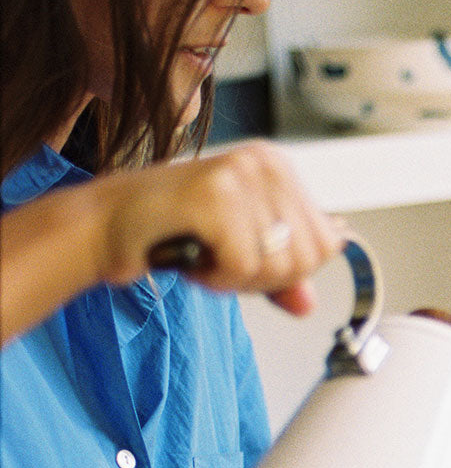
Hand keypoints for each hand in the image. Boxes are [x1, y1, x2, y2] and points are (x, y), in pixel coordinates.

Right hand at [96, 140, 345, 314]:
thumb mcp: (239, 254)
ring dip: (236, 280)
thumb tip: (309, 304)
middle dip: (265, 279)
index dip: (286, 271)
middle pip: (309, 259)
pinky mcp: (217, 196)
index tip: (245, 257)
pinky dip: (215, 279)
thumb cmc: (168, 231)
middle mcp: (266, 163)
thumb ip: (279, 278)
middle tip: (221, 261)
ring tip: (203, 254)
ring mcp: (242, 175)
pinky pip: (244, 268)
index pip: (328, 245)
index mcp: (280, 168)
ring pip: (279, 267)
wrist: (105, 226)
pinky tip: (191, 256)